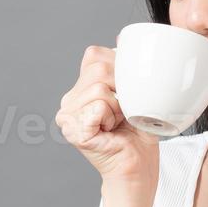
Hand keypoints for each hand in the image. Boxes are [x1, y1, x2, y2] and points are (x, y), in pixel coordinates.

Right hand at [55, 44, 159, 190]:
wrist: (139, 167)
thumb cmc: (140, 134)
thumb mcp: (136, 92)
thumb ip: (125, 67)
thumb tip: (122, 38)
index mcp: (81, 88)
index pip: (95, 55)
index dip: (119, 70)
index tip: (127, 96)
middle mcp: (69, 100)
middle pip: (99, 68)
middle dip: (122, 88)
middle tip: (125, 112)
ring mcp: (68, 116)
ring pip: (100, 87)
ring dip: (120, 106)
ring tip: (119, 122)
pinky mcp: (74, 130)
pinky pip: (99, 105)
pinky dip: (113, 116)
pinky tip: (112, 131)